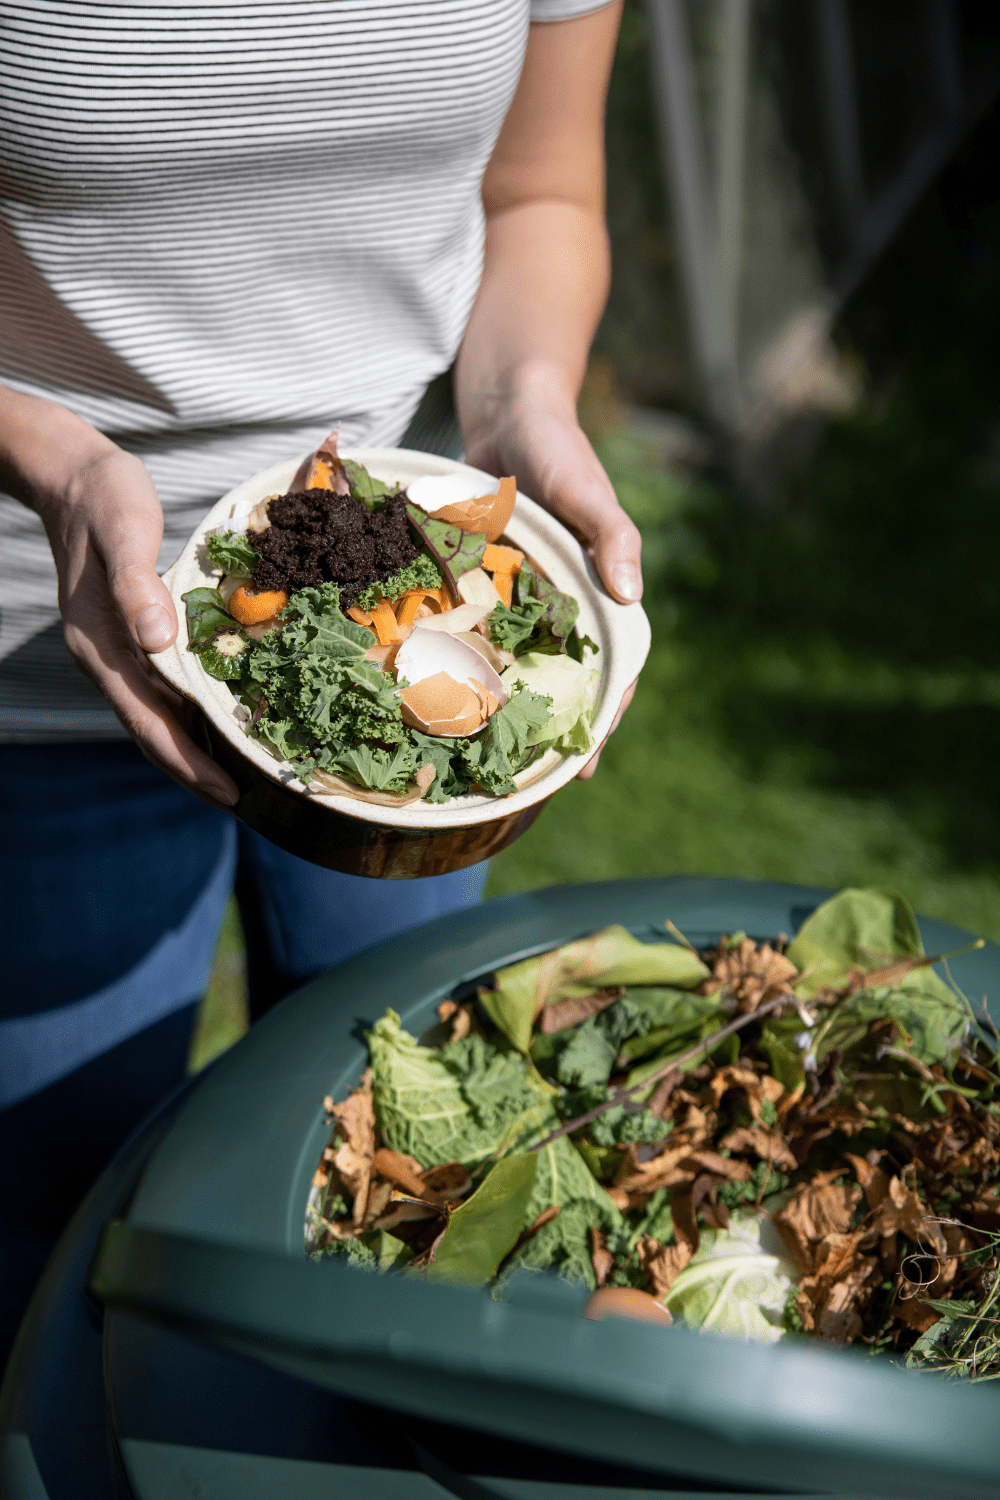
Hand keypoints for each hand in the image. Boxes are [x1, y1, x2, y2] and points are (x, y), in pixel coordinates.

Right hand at [3, 392, 238, 807]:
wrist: (76, 476)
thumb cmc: (104, 499)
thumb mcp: (124, 532)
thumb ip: (137, 586)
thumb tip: (158, 641)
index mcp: (102, 645)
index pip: (147, 721)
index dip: (186, 761)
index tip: (227, 791)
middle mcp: (110, 658)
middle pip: (154, 730)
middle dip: (196, 770)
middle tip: (246, 800)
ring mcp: (121, 649)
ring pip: (161, 714)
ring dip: (197, 747)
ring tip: (243, 774)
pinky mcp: (135, 636)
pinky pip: (167, 688)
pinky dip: (195, 711)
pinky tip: (225, 718)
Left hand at [460, 366, 641, 776]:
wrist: (509, 411)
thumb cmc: (559, 449)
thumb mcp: (589, 489)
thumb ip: (612, 537)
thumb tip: (631, 595)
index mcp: (596, 595)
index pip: (611, 670)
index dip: (600, 721)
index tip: (580, 769)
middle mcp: (559, 607)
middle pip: (560, 683)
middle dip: (544, 733)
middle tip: (521, 784)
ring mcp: (517, 599)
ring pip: (512, 665)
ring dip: (496, 708)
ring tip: (473, 760)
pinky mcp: (478, 583)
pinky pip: (469, 631)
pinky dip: (455, 662)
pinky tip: (427, 695)